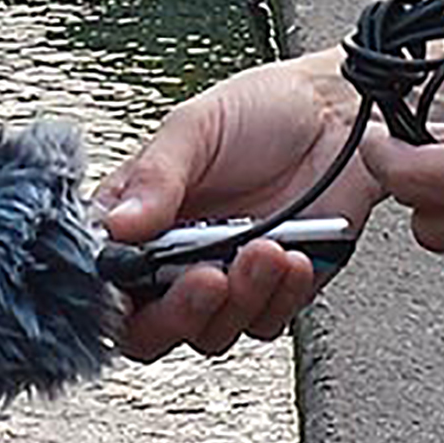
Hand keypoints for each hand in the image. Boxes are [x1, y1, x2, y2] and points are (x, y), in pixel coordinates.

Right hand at [99, 51, 375, 363]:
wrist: (339, 113)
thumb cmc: (262, 109)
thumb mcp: (197, 128)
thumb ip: (156, 178)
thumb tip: (116, 227)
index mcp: (141, 216)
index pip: (104, 278)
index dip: (110, 297)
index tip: (135, 284)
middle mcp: (175, 257)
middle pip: (149, 328)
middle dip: (178, 312)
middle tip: (206, 277)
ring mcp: (226, 279)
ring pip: (210, 333)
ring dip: (239, 300)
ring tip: (266, 249)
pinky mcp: (274, 291)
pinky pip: (265, 323)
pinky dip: (279, 297)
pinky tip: (294, 258)